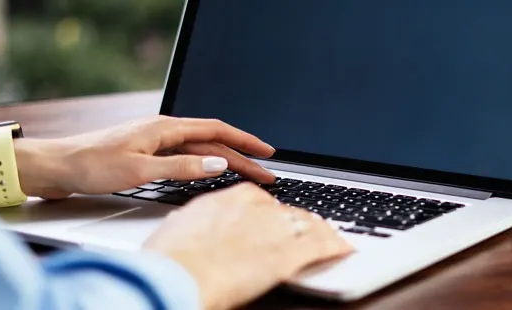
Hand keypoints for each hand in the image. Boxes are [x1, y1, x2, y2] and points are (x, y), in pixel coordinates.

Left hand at [16, 115, 275, 198]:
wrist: (54, 166)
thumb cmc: (90, 165)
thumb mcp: (140, 170)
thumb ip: (182, 167)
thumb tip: (218, 162)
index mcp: (164, 128)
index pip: (216, 131)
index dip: (244, 141)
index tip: (267, 152)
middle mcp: (161, 131)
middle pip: (212, 143)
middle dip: (241, 157)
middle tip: (265, 173)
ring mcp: (153, 142)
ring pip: (199, 150)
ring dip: (224, 161)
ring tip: (246, 173)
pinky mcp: (143, 154)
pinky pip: (184, 157)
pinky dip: (203, 164)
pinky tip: (208, 172)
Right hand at [143, 183, 353, 309]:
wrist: (175, 276)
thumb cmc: (167, 261)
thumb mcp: (177, 231)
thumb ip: (196, 225)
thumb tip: (192, 229)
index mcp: (227, 199)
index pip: (259, 198)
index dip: (272, 211)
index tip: (275, 217)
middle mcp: (254, 208)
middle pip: (287, 210)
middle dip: (298, 221)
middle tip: (305, 229)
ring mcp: (274, 229)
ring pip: (309, 224)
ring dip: (322, 231)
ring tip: (331, 236)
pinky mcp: (288, 254)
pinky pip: (322, 245)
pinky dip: (336, 246)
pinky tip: (343, 249)